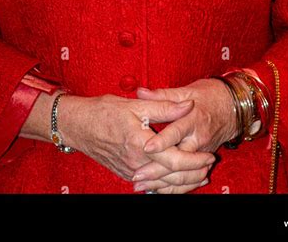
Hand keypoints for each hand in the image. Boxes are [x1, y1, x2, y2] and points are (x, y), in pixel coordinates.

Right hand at [57, 92, 215, 192]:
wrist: (77, 125)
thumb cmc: (104, 111)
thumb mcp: (136, 104)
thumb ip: (165, 106)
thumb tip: (188, 105)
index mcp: (139, 144)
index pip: (174, 160)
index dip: (194, 160)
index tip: (209, 155)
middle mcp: (135, 162)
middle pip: (171, 177)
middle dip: (193, 174)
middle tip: (209, 166)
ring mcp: (130, 171)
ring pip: (162, 184)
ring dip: (182, 182)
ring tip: (199, 175)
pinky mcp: (126, 173)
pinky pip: (151, 183)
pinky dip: (167, 183)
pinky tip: (177, 179)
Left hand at [131, 79, 236, 188]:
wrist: (234, 107)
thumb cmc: (209, 95)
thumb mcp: (187, 90)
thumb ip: (162, 95)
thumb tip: (140, 92)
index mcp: (193, 118)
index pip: (176, 131)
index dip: (162, 140)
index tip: (146, 147)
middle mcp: (198, 138)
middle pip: (178, 159)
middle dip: (157, 170)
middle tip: (137, 176)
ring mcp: (202, 151)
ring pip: (183, 173)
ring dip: (163, 183)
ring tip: (143, 187)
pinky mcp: (203, 160)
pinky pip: (190, 177)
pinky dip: (176, 187)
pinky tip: (158, 189)